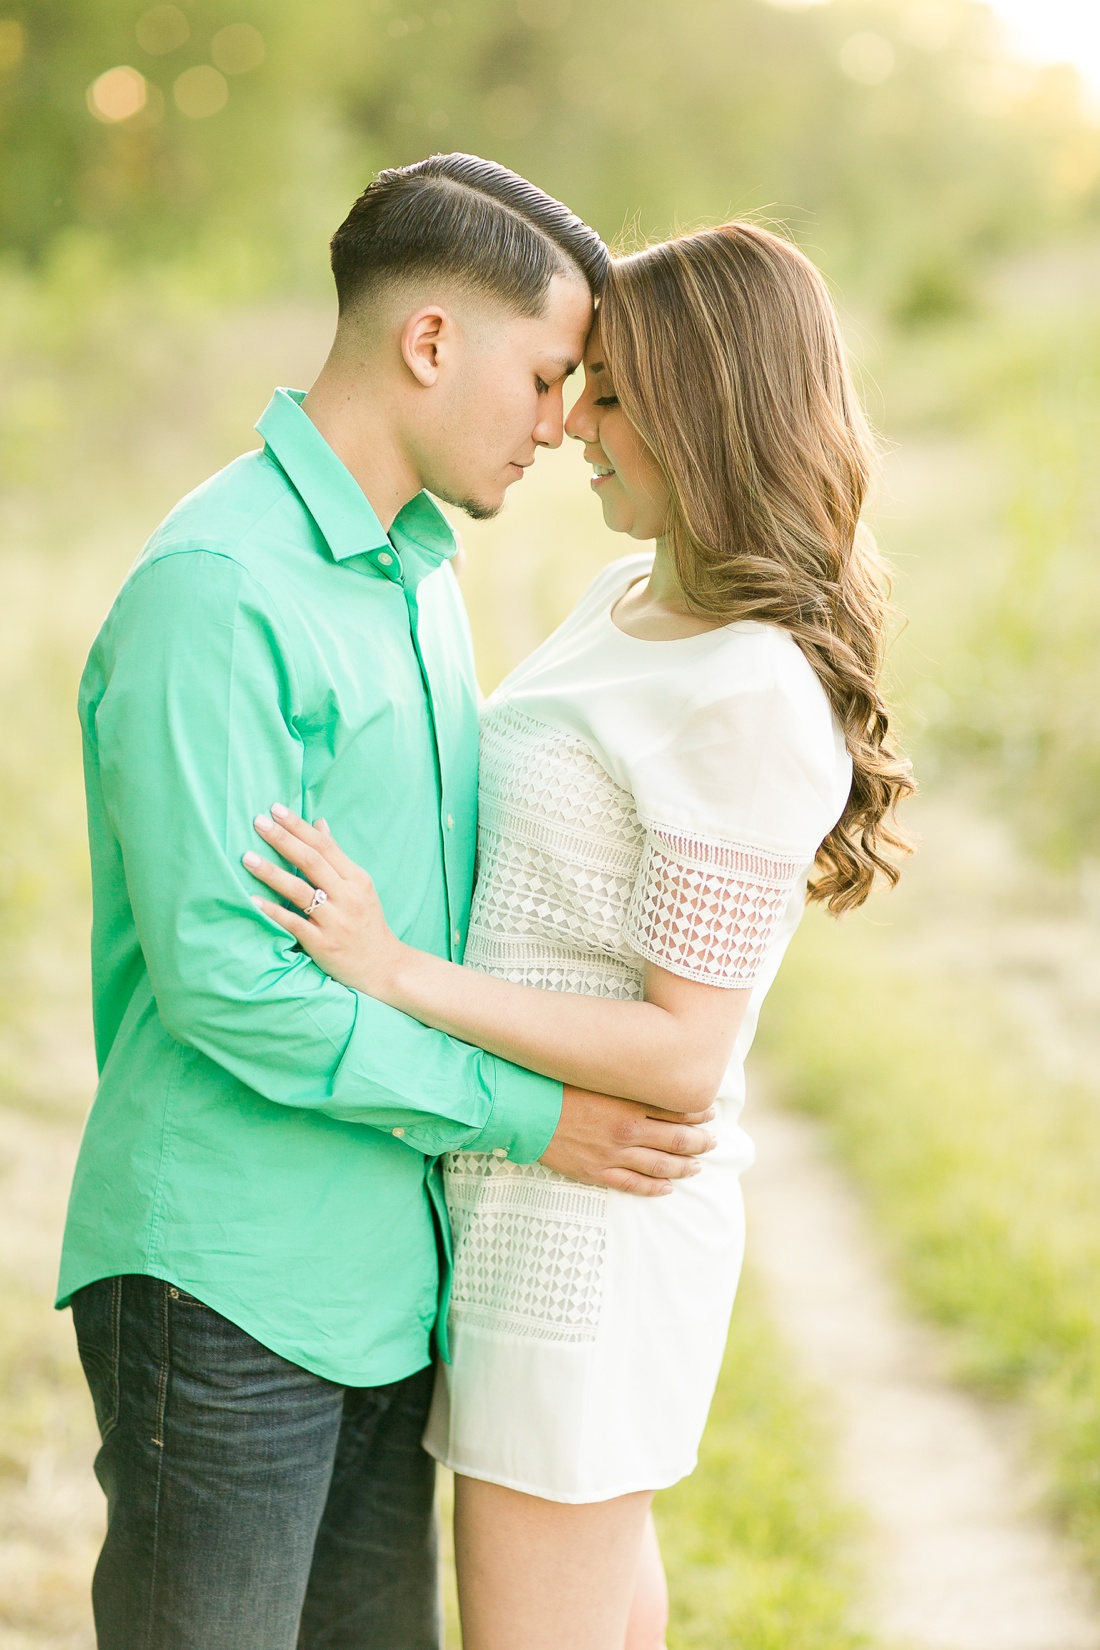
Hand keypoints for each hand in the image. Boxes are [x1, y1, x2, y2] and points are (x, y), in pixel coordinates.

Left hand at [243, 805, 403, 998]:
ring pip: (300, 891)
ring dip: (272, 872)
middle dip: (283, 839)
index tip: (276, 809)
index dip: (299, 826)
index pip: (325, 845)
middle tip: (257, 822)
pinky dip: (273, 911)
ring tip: (247, 857)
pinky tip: (253, 900)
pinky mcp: (323, 944)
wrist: (384, 968)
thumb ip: (337, 857)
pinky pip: (294, 923)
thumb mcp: (360, 886)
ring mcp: (336, 921)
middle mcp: (348, 896)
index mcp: (357, 879)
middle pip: (311, 861)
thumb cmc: (367, 924)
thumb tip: (319, 823)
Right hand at [541, 1085, 716, 1197]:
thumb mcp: (597, 1074)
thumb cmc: (558, 1084)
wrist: (525, 1110)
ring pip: (661, 1166)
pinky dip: (654, 1188)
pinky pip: (633, 1185)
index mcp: (628, 1102)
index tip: (710, 1112)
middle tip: (713, 1141)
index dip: (697, 1113)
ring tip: (698, 1166)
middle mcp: (627, 1131)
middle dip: (699, 1142)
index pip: (675, 1110)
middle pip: (676, 1140)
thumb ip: (625, 1076)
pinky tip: (668, 1187)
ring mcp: (613, 1154)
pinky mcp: (597, 1172)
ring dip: (683, 1167)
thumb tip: (651, 1070)